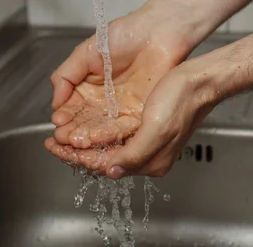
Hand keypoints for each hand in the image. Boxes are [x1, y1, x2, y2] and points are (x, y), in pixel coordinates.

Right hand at [45, 6, 192, 156]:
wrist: (158, 31)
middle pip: (84, 123)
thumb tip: (55, 103)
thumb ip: (65, 75)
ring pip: (101, 130)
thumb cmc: (125, 34)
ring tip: (78, 140)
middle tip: (64, 137)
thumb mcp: (86, 52)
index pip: (71, 108)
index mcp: (88, 88)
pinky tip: (98, 137)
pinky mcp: (140, 114)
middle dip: (73, 131)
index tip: (58, 122)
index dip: (64, 116)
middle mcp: (103, 102)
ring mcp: (121, 110)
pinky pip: (123, 129)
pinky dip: (111, 135)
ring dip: (89, 137)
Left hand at [46, 55, 222, 177]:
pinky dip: (96, 130)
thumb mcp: (157, 130)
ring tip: (63, 134)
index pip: (104, 165)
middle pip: (103, 157)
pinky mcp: (145, 124)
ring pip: (106, 145)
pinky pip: (114, 133)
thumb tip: (111, 172)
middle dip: (76, 150)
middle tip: (53, 142)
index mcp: (150, 161)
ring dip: (84, 140)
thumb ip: (134, 155)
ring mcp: (145, 140)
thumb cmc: (183, 102)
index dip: (77, 157)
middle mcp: (146, 154)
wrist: (200, 80)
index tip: (56, 148)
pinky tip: (85, 124)